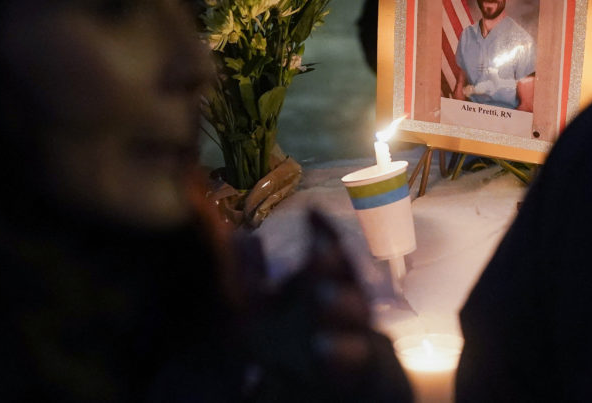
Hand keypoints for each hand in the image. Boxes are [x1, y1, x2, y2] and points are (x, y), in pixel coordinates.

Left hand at [241, 210, 412, 401]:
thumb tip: (236, 234)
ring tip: (322, 301)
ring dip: (340, 307)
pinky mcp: (353, 362)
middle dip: (332, 262)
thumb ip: (251, 270)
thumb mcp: (263, 302)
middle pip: (345, 276)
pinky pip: (353, 356)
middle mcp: (345, 301)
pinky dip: (339, 352)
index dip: (323, 230)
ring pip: (355, 315)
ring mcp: (353, 332)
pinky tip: (321, 347)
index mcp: (326, 279)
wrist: (320, 379)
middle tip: (319, 249)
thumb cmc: (293, 333)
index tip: (311, 211)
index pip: (330, 248)